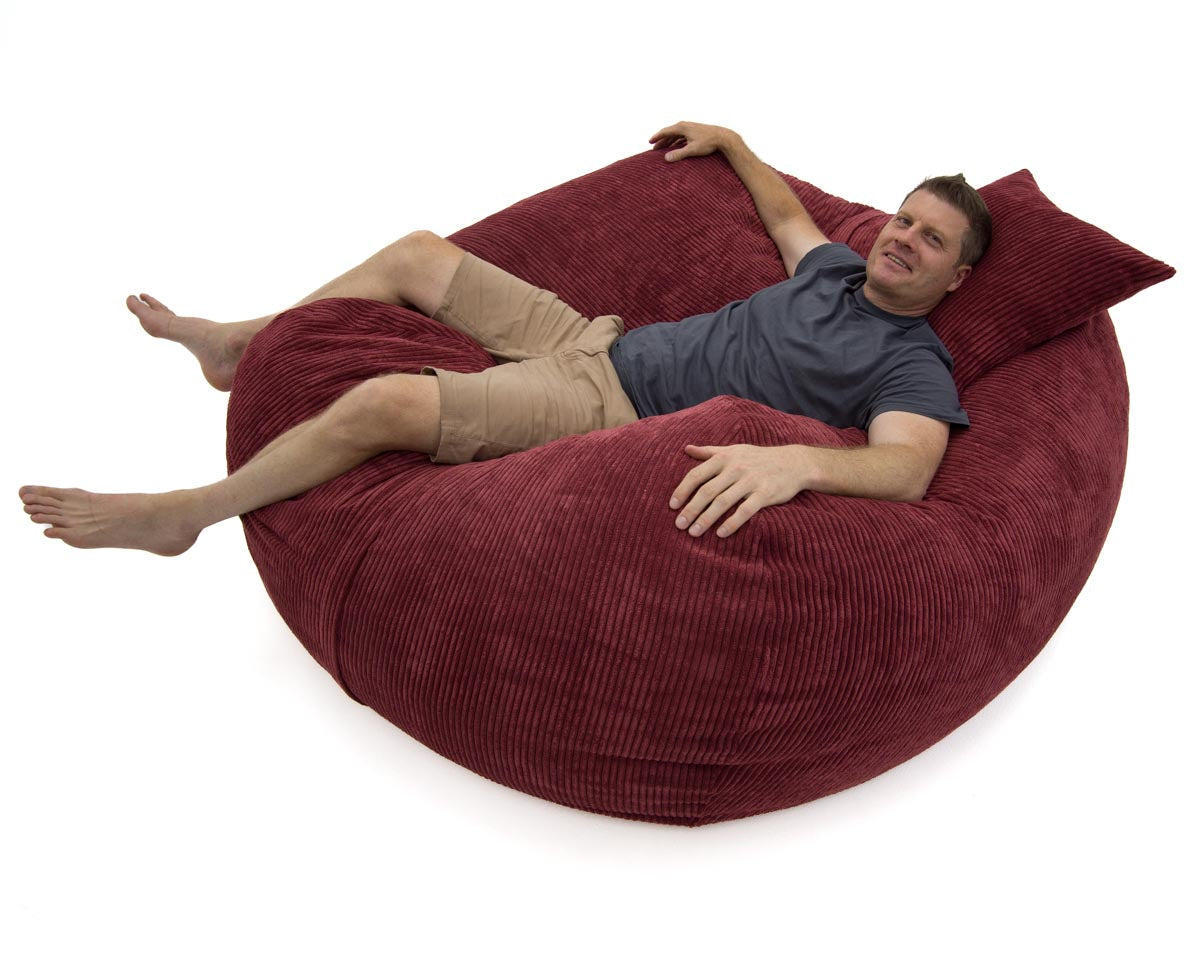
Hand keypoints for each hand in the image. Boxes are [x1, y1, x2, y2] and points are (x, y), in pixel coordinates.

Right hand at [649, 121, 737, 162]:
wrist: (723, 137)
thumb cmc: (708, 143)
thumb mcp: (692, 149)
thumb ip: (679, 154)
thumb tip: (666, 158)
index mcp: (682, 127)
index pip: (665, 131)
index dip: (656, 137)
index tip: (649, 142)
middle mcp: (685, 125)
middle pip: (669, 132)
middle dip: (661, 140)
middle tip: (654, 147)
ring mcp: (690, 127)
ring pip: (676, 134)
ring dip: (669, 141)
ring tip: (663, 148)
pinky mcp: (695, 131)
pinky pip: (682, 136)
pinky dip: (676, 141)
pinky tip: (676, 146)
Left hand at [669, 444, 808, 537]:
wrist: (794, 463)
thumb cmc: (758, 457)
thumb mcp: (734, 450)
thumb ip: (709, 452)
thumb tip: (686, 448)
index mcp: (724, 458)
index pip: (697, 474)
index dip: (682, 490)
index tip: (672, 506)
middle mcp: (735, 468)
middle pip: (707, 491)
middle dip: (690, 509)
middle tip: (679, 525)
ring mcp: (750, 481)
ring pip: (723, 502)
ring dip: (706, 519)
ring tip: (694, 533)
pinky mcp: (765, 494)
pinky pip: (745, 510)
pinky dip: (732, 523)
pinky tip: (720, 534)